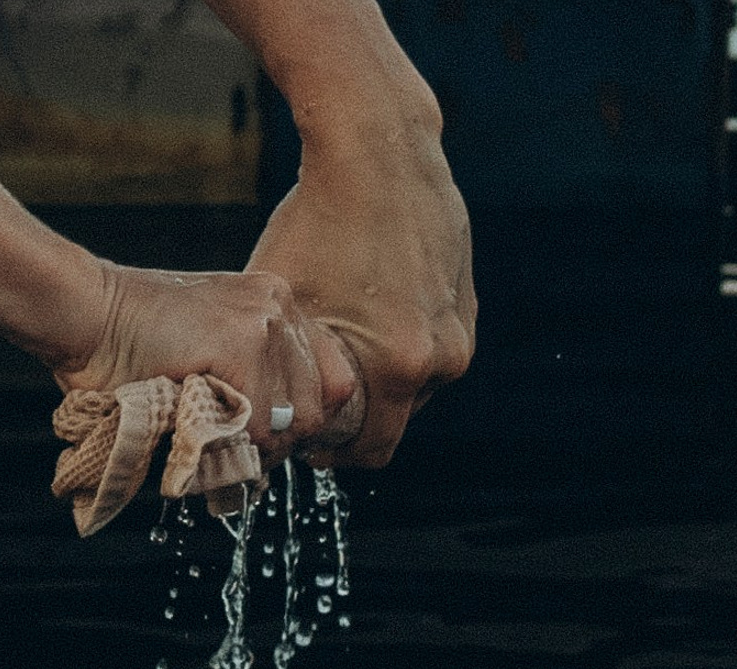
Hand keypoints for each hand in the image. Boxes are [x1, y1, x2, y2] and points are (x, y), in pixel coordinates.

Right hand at [47, 261, 362, 468]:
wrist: (86, 315)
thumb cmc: (124, 345)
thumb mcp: (200, 354)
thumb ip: (242, 382)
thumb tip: (270, 445)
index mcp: (273, 305)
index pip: (330, 379)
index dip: (300, 423)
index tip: (265, 443)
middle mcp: (279, 306)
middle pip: (321, 404)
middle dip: (282, 443)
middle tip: (240, 458)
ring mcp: (266, 320)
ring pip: (295, 419)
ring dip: (257, 448)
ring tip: (216, 449)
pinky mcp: (244, 341)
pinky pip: (261, 421)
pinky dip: (234, 443)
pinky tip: (202, 435)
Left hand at [249, 91, 474, 467]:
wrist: (377, 146)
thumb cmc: (318, 224)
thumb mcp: (284, 312)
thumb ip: (284, 378)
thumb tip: (271, 424)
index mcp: (403, 366)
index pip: (372, 452)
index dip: (332, 453)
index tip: (304, 433)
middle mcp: (445, 354)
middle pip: (393, 419)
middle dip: (354, 415)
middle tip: (311, 390)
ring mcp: (461, 324)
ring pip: (412, 383)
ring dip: (376, 378)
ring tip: (337, 344)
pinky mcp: (465, 298)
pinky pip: (428, 343)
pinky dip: (396, 341)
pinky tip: (363, 308)